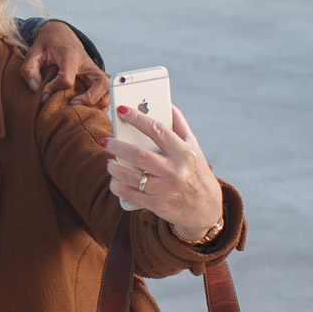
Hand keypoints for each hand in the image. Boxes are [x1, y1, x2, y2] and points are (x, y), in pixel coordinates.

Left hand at [20, 20, 107, 107]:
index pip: (67, 79)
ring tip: (80, 108)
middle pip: (101, 83)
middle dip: (89, 99)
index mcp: (70, 56)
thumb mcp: (33, 53)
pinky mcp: (95, 76)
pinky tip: (85, 108)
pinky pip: (105, 91)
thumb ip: (30, 70)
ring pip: (108, 89)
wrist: (60, 33)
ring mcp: (93, 70)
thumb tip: (36, 89)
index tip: (45, 92)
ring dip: (98, 103)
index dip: (54, 89)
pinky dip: (100, 103)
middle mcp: (87, 63)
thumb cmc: (47, 44)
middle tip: (72, 104)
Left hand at [103, 104, 223, 240]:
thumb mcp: (193, 147)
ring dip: (115, 168)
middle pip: (140, 155)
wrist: (206, 208)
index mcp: (184, 152)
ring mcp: (166, 189)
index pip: (157, 130)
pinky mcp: (158, 205)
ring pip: (132, 177)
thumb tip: (165, 103)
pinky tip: (114, 181)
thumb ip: (179, 125)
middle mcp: (176, 170)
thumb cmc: (195, 170)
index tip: (121, 109)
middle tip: (106, 141)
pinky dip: (118, 186)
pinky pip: (131, 195)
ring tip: (109, 162)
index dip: (137, 118)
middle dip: (118, 146)